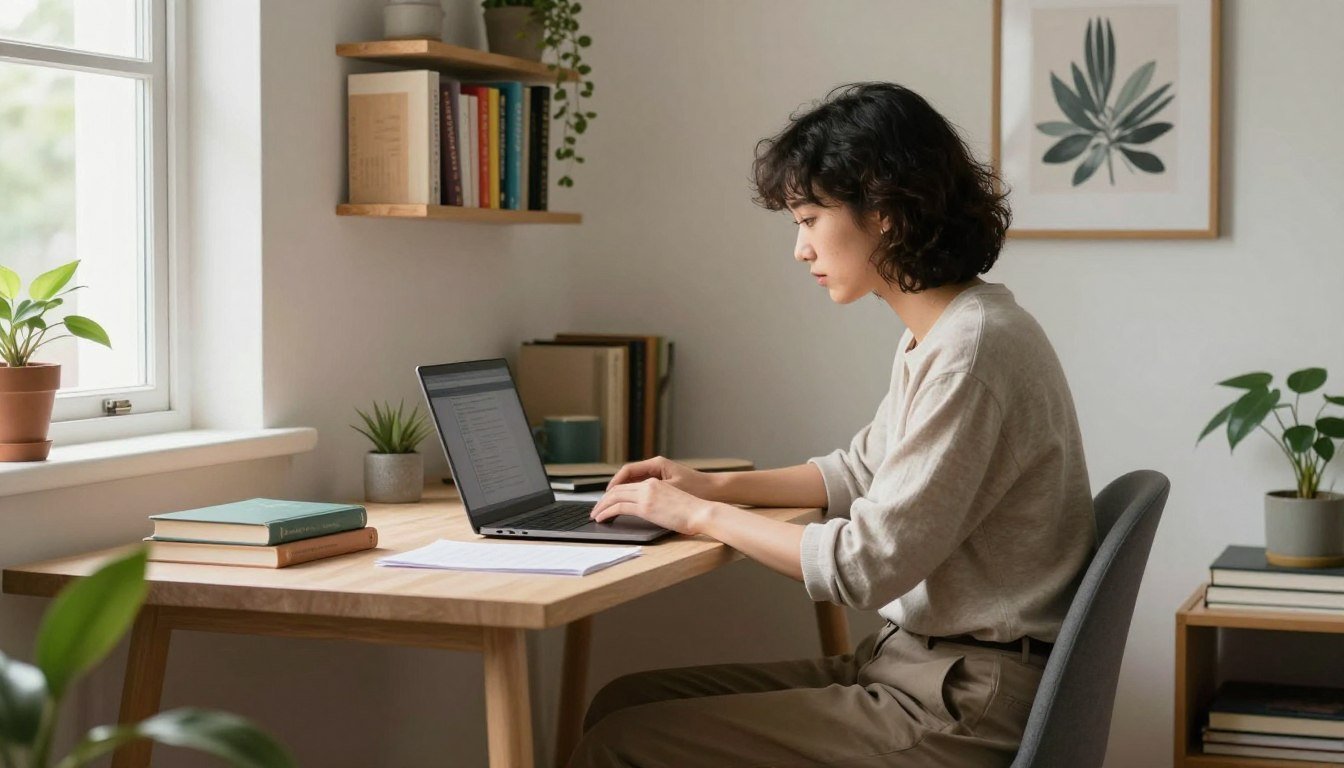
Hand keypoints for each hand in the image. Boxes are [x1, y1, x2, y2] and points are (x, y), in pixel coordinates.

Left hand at [590, 478, 717, 535]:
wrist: (702, 512)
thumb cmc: (693, 511)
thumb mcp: (673, 501)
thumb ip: (659, 502)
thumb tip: (652, 513)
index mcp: (655, 482)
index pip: (627, 485)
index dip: (614, 493)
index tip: (606, 502)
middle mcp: (648, 485)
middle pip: (617, 489)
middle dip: (603, 500)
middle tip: (596, 509)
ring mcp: (646, 495)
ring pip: (614, 496)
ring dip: (601, 506)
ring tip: (594, 515)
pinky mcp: (645, 507)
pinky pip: (618, 507)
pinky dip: (606, 512)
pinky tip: (601, 518)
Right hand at [606, 456, 713, 498]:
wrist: (715, 491)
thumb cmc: (696, 489)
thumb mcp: (669, 492)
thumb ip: (649, 494)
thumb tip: (628, 499)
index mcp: (656, 465)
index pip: (627, 471)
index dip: (614, 484)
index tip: (605, 496)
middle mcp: (656, 467)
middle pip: (628, 476)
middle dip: (614, 490)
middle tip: (602, 504)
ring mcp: (660, 475)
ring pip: (634, 482)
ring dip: (622, 493)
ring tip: (610, 505)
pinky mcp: (664, 483)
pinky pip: (642, 487)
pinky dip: (633, 495)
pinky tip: (628, 505)